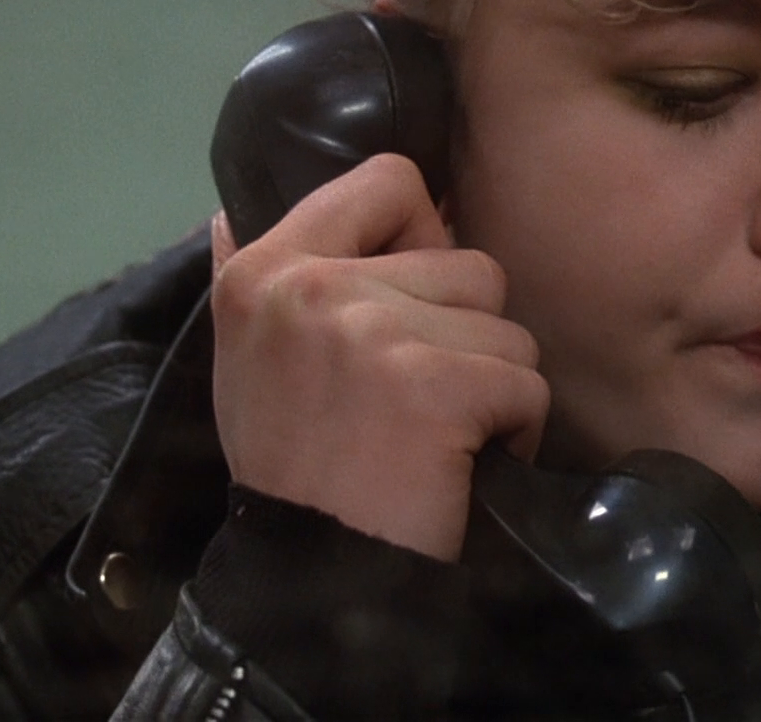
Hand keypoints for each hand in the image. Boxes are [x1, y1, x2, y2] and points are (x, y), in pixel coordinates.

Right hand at [210, 153, 548, 561]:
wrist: (311, 581)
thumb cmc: (295, 471)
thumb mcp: (251, 362)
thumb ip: (268, 280)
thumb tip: (232, 207)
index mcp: (265, 270)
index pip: (388, 179)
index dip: (422, 236)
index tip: (406, 305)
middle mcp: (313, 287)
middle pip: (471, 264)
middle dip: (466, 337)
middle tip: (415, 404)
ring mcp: (375, 334)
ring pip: (508, 326)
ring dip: (493, 387)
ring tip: (437, 438)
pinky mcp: (435, 387)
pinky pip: (527, 383)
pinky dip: (516, 432)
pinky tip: (463, 466)